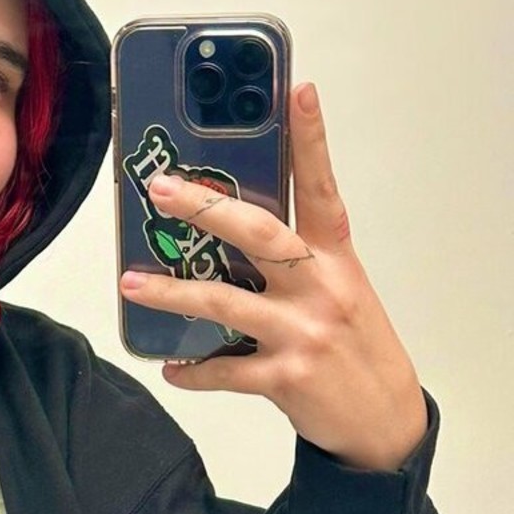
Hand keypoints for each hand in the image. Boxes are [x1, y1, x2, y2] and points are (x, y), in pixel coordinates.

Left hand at [119, 82, 427, 470]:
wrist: (383, 422)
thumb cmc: (356, 348)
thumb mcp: (342, 292)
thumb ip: (297, 262)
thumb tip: (232, 236)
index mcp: (336, 259)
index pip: (322, 188)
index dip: (310, 140)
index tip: (297, 91)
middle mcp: (320, 288)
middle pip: (259, 233)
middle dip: (205, 209)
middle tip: (159, 190)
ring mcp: (302, 332)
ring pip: (224, 302)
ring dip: (171, 293)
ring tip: (131, 284)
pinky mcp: (286, 377)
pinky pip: (224, 371)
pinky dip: (193, 371)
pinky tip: (171, 368)